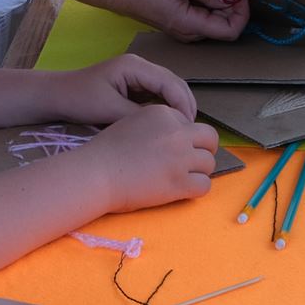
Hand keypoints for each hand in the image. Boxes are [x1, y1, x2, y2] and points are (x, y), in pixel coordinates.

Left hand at [46, 54, 195, 121]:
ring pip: (168, 90)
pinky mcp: (133, 86)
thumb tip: (164, 127)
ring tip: (182, 131)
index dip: (182, 104)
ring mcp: (137, 75)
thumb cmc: (79, 100)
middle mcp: (140, 66)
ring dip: (177, 108)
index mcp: (135, 66)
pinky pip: (157, 96)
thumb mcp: (109, 110)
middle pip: (174, 84)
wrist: (56, 96)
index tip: (187, 127)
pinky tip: (168, 127)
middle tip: (190, 131)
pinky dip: (165, 110)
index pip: (170, 82)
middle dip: (185, 106)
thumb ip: (138, 116)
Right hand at [84, 103, 217, 211]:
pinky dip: (196, 189)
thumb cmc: (106, 151)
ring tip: (181, 177)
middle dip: (203, 150)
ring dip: (198, 171)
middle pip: (209, 138)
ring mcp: (180, 157)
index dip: (184, 137)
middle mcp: (176, 132)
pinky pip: (205, 185)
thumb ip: (157, 124)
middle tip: (189, 162)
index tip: (170, 150)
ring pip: (209, 163)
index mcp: (163, 113)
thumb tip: (178, 135)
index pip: (189, 123)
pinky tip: (182, 190)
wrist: (95, 174)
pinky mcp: (179, 182)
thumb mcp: (132, 122)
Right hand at [102, 0, 248, 40]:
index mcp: (189, 24)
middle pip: (225, 29)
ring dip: (223, 7)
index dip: (242, 13)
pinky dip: (210, 8)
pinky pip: (202, 21)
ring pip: (214, 25)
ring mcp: (182, 32)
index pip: (231, 31)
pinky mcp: (178, 25)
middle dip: (235, 8)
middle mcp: (188, 34)